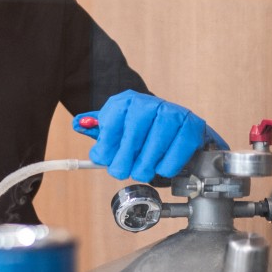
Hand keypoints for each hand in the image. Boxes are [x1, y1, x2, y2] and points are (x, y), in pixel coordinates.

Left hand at [72, 90, 226, 181]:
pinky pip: (176, 152)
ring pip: (154, 145)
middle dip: (124, 159)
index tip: (103, 159)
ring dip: (144, 166)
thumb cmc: (140, 133)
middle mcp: (150, 103)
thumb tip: (79, 123)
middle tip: (120, 171)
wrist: (175, 129)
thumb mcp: (115, 128)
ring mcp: (173, 113)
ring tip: (140, 171)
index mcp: (127, 101)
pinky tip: (160, 167)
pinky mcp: (192, 126)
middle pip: (133, 135)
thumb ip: (96, 128)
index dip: (106, 144)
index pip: (112, 121)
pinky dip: (166, 166)